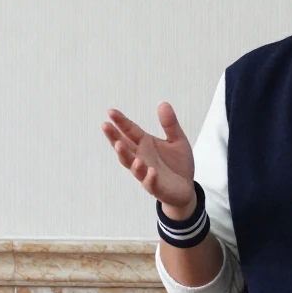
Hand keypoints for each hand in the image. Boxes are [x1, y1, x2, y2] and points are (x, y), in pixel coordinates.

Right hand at [102, 103, 196, 217]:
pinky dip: (149, 177)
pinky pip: (150, 182)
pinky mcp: (156, 186)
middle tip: (105, 125)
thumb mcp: (178, 140)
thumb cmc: (178, 164)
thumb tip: (163, 103)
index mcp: (145, 144)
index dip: (120, 121)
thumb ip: (170, 124)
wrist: (186, 189)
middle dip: (114, 137)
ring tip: (120, 145)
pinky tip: (150, 170)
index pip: (130, 131)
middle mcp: (141, 157)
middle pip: (124, 146)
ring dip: (125, 155)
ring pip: (131, 165)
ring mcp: (146, 173)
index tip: (110, 111)